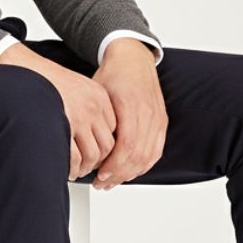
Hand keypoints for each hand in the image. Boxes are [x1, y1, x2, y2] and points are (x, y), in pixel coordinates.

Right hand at [0, 42, 117, 179]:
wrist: (20, 70)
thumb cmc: (41, 79)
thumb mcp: (73, 86)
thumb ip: (86, 105)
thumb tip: (90, 132)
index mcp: (98, 96)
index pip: (112, 130)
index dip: (106, 146)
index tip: (98, 154)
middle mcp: (92, 107)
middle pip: (107, 145)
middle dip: (98, 161)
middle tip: (88, 167)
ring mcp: (78, 118)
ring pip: (93, 155)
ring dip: (85, 168)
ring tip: (77, 171)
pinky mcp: (62, 128)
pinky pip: (75, 158)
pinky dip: (73, 169)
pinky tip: (68, 169)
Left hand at [88, 38, 166, 189]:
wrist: (133, 59)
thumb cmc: (113, 75)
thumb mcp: (96, 94)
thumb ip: (93, 120)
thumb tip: (80, 147)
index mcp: (131, 105)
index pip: (126, 145)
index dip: (113, 165)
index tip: (99, 175)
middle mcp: (148, 113)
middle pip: (137, 155)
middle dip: (118, 174)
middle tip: (101, 183)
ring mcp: (157, 119)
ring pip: (147, 157)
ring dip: (129, 174)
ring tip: (111, 182)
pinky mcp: (162, 123)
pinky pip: (156, 151)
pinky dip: (142, 166)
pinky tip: (129, 173)